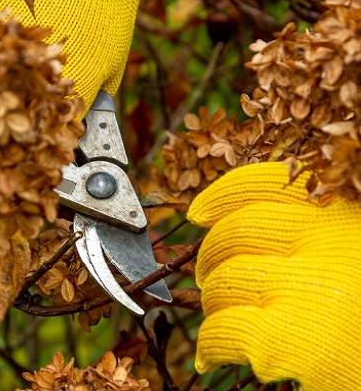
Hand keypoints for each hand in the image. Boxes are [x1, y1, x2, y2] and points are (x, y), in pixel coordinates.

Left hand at [187, 162, 360, 389]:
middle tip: (209, 277)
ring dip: (214, 301)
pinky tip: (211, 357)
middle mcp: (330, 245)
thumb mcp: (358, 257)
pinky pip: (223, 331)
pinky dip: (211, 345)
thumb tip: (259, 233)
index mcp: (349, 220)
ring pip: (225, 280)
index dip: (223, 196)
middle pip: (237, 232)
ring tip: (223, 317)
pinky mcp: (290, 344)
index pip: (271, 186)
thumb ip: (324, 240)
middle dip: (212, 256)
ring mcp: (307, 291)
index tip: (199, 211)